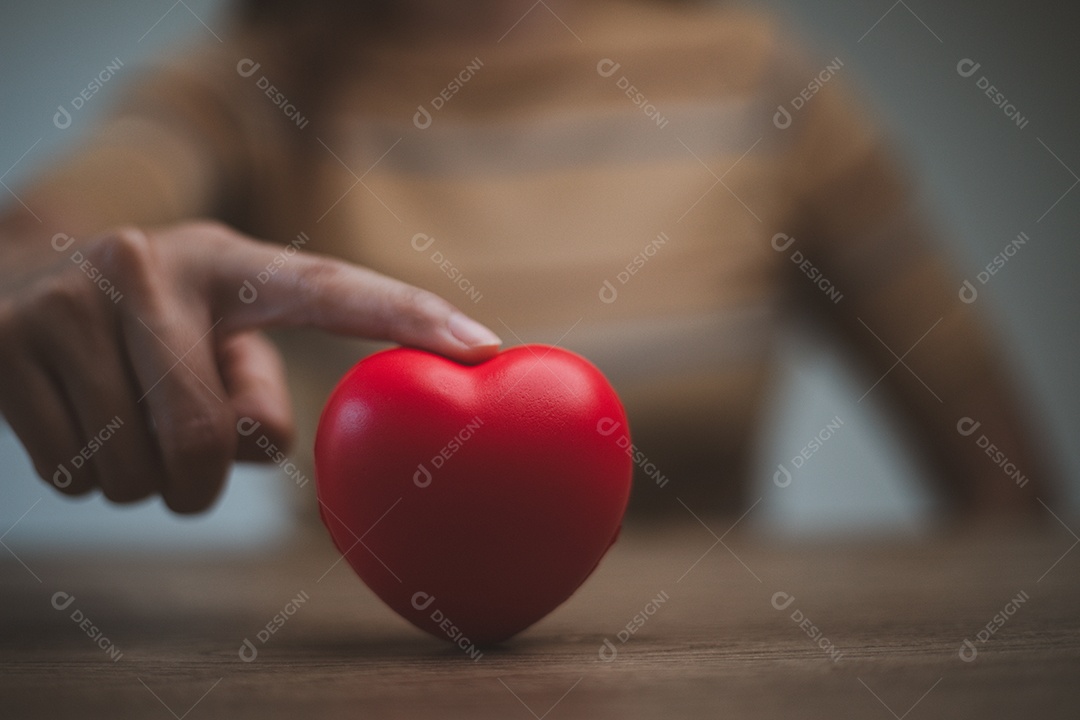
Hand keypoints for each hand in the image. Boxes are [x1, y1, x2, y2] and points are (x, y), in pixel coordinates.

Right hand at [0, 221, 500, 511]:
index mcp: (225, 261)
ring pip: (138, 474)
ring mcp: (67, 302)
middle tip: (183, 456)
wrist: (5, 285)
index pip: (330, 290)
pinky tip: (72, 417)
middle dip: (202, 482)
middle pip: (209, 443)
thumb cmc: (145, 327)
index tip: (485, 347)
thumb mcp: (210, 334)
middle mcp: (148, 264)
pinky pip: (73, 476)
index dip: (408, 318)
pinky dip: (84, 477)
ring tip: (122, 418)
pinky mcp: (1, 346)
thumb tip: (263, 442)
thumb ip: (252, 388)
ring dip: (142, 481)